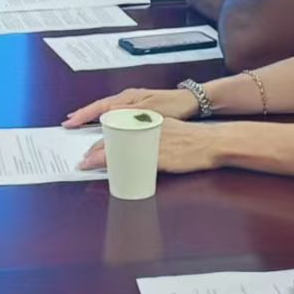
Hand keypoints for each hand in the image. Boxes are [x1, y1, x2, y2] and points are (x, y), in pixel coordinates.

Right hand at [63, 86, 199, 128]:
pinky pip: (116, 114)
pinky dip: (105, 119)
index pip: (99, 107)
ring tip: (81, 123)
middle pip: (100, 107)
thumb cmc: (172, 105)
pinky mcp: (139, 109)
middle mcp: (128, 99)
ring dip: (93, 117)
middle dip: (83, 115)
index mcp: (127, 99)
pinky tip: (103, 125)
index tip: (69, 122)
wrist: (190, 101)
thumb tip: (106, 117)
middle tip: (69, 124)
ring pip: (107, 110)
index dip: (83, 115)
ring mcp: (133, 103)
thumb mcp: (148, 111)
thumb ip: (127, 113)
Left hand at [79, 117, 220, 173]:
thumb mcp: (168, 128)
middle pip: (114, 138)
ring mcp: (150, 143)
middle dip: (95, 149)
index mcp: (148, 121)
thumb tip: (137, 143)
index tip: (90, 147)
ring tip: (87, 164)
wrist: (210, 142)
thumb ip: (151, 132)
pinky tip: (109, 172)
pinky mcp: (157, 157)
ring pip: (119, 149)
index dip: (102, 138)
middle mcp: (146, 129)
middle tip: (83, 159)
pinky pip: (132, 162)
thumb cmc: (192, 137)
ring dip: (100, 158)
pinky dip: (118, 167)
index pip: (117, 127)